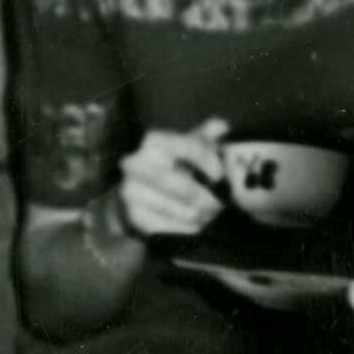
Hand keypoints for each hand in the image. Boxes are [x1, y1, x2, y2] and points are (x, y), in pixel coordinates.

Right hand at [112, 119, 231, 243]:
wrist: (133, 193)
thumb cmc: (168, 165)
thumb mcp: (185, 147)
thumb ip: (204, 138)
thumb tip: (222, 126)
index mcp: (153, 141)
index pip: (190, 148)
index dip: (210, 163)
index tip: (220, 177)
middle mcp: (136, 164)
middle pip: (184, 187)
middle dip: (208, 199)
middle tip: (221, 205)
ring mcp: (131, 191)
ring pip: (180, 210)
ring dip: (201, 215)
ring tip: (210, 214)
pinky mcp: (134, 216)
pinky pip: (172, 227)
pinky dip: (190, 228)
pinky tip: (196, 223)